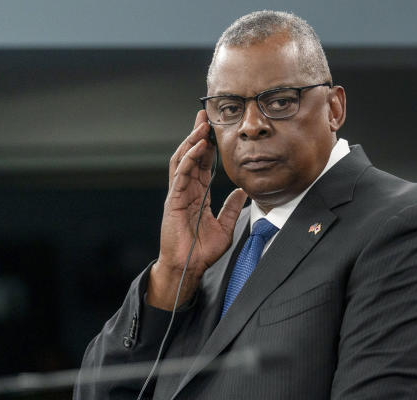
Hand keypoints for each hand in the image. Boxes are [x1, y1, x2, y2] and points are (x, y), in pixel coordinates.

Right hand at [149, 111, 247, 308]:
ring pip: (183, 161)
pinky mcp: (172, 200)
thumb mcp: (225, 226)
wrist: (188, 265)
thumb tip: (243, 192)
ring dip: (191, 142)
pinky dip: (188, 159)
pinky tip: (196, 147)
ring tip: (201, 126)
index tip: (215, 131)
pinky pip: (180, 175)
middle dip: (197, 136)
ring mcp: (178, 194)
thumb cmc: (202, 250)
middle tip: (205, 116)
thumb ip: (232, 208)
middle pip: (191, 157)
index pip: (203, 165)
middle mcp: (187, 191)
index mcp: (198, 196)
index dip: (209, 148)